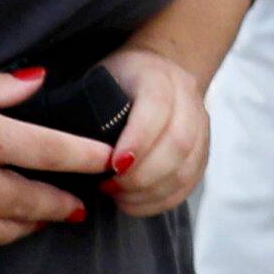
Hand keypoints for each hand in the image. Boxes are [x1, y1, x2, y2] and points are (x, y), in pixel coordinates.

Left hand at [98, 47, 212, 220]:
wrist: (156, 71)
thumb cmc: (117, 82)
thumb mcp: (99, 80)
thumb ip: (90, 107)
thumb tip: (69, 149)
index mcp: (158, 75)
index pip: (157, 108)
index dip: (138, 140)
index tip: (112, 165)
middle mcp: (187, 98)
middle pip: (178, 143)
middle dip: (142, 175)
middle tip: (109, 187)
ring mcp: (202, 125)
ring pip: (187, 168)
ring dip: (150, 191)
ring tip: (119, 196)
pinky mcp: (203, 151)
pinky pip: (190, 184)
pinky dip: (162, 200)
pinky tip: (135, 202)